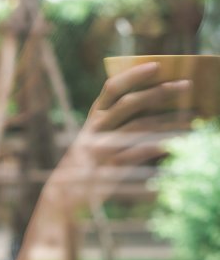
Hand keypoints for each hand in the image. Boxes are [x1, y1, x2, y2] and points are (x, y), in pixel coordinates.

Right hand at [52, 61, 192, 203]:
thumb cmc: (90, 161)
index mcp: (94, 116)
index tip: (156, 65)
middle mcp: (96, 127)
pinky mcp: (111, 166)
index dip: (133, 75)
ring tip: (194, 117)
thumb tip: (154, 103)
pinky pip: (141, 152)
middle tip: (186, 85)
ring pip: (140, 126)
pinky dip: (161, 145)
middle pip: (130, 103)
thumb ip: (118, 120)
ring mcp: (102, 146)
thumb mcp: (98, 136)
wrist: (65, 194)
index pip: (112, 88)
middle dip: (159, 92)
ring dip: (169, 120)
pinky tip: (179, 142)